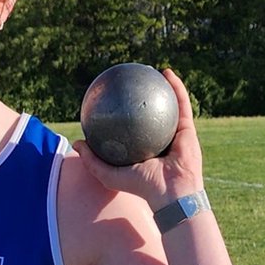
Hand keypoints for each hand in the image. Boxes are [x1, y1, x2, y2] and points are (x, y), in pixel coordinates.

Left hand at [75, 68, 204, 210]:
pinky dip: (176, 87)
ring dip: (162, 87)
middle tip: (131, 83)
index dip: (123, 114)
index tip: (113, 100)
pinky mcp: (187, 128)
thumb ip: (92, 160)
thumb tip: (76, 143)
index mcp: (143, 150)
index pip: (132, 129)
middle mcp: (159, 141)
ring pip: (168, 105)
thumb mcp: (109, 175)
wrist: (171, 193)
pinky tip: (166, 73)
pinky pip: (181, 103)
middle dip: (143, 97)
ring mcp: (174, 134)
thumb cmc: (142, 186)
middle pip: (149, 115)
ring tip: (150, 71)